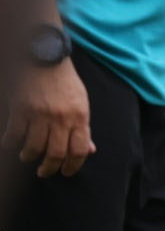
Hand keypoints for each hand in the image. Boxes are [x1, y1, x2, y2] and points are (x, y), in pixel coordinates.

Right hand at [2, 60, 93, 176]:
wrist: (45, 58)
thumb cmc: (65, 82)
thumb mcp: (81, 103)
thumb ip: (83, 128)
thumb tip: (89, 150)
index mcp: (79, 117)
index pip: (79, 150)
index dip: (73, 166)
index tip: (66, 172)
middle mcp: (61, 119)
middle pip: (56, 153)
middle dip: (50, 168)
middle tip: (44, 172)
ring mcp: (39, 115)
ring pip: (34, 147)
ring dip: (29, 157)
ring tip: (27, 158)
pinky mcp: (20, 109)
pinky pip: (14, 134)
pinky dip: (10, 143)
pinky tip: (10, 144)